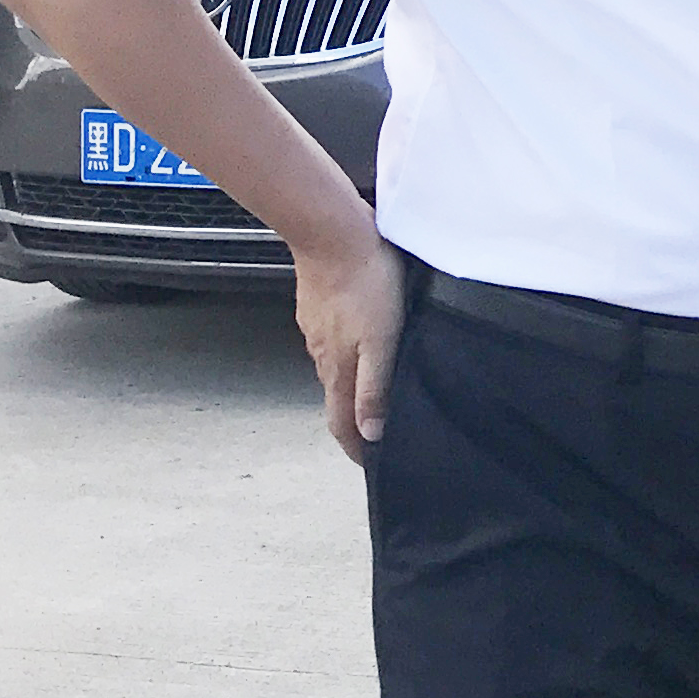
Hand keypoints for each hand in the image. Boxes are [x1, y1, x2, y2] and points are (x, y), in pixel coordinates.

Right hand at [292, 219, 407, 465]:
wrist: (331, 232)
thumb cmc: (366, 282)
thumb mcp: (381, 341)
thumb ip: (374, 388)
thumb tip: (371, 434)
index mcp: (337, 369)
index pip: (342, 424)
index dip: (356, 449)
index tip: (370, 465)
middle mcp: (321, 355)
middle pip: (337, 399)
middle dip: (355, 422)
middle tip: (378, 434)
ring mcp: (317, 329)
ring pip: (334, 369)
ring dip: (352, 387)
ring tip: (375, 393)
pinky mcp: (318, 306)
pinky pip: (332, 341)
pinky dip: (348, 356)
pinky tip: (363, 345)